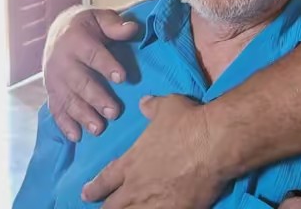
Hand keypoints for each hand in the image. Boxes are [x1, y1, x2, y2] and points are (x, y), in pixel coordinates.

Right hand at [43, 6, 138, 139]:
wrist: (59, 30)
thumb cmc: (87, 25)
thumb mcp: (100, 17)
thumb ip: (115, 25)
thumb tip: (133, 28)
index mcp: (76, 40)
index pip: (92, 54)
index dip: (106, 65)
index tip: (122, 77)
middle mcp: (62, 61)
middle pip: (80, 82)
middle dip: (97, 98)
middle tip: (114, 112)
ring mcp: (54, 79)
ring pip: (68, 100)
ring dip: (83, 115)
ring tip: (99, 129)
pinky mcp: (51, 92)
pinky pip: (56, 110)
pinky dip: (65, 124)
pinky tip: (76, 137)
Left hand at [82, 95, 225, 208]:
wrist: (214, 142)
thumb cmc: (188, 121)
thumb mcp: (168, 106)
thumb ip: (152, 107)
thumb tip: (143, 102)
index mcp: (132, 162)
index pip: (106, 180)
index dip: (94, 188)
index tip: (86, 194)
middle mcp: (137, 186)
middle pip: (112, 207)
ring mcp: (154, 203)